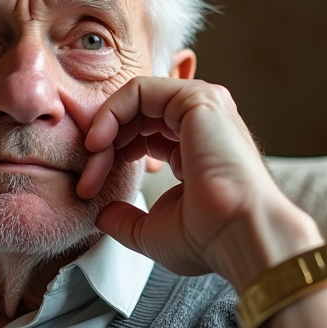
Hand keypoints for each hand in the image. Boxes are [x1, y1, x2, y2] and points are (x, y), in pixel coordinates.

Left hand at [77, 77, 319, 288]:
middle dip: (101, 147)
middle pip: (132, 119)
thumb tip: (101, 215)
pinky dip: (111, 111)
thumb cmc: (208, 238)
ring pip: (133, 102)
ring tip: (92, 163)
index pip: (140, 136)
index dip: (108, 159)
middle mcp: (200, 123)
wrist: (240, 235)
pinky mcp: (196, 98)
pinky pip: (138, 89)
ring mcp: (201, 106)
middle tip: (86, 183)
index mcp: (194, 148)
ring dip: (104, 130)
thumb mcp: (153, 230)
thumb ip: (126, 219)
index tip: (89, 192)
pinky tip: (99, 142)